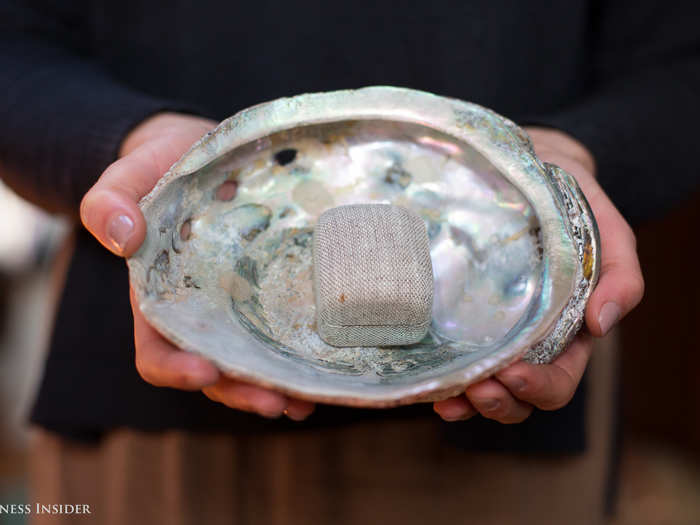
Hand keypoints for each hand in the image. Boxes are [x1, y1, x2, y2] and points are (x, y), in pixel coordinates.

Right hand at [81, 112, 314, 420]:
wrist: (200, 153)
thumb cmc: (161, 166)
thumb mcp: (131, 172)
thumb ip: (111, 199)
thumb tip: (122, 237)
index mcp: (158, 297)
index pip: (156, 349)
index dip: (176, 369)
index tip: (206, 370)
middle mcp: (199, 312)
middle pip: (214, 370)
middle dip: (241, 391)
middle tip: (276, 402)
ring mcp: (236, 306)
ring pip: (252, 361)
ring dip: (276, 387)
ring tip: (308, 399)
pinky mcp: (268, 293)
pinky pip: (280, 334)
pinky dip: (299, 358)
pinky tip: (325, 370)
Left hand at [433, 127, 643, 422]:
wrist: (527, 172)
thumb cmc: (570, 203)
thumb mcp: (606, 229)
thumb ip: (620, 273)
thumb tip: (602, 324)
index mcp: (566, 331)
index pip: (558, 379)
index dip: (538, 387)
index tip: (513, 374)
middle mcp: (526, 341)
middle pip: (517, 396)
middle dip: (499, 402)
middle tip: (477, 387)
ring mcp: (489, 334)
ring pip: (481, 389)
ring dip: (465, 402)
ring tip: (447, 397)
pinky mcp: (457, 320)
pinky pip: (450, 363)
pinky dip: (440, 383)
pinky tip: (428, 386)